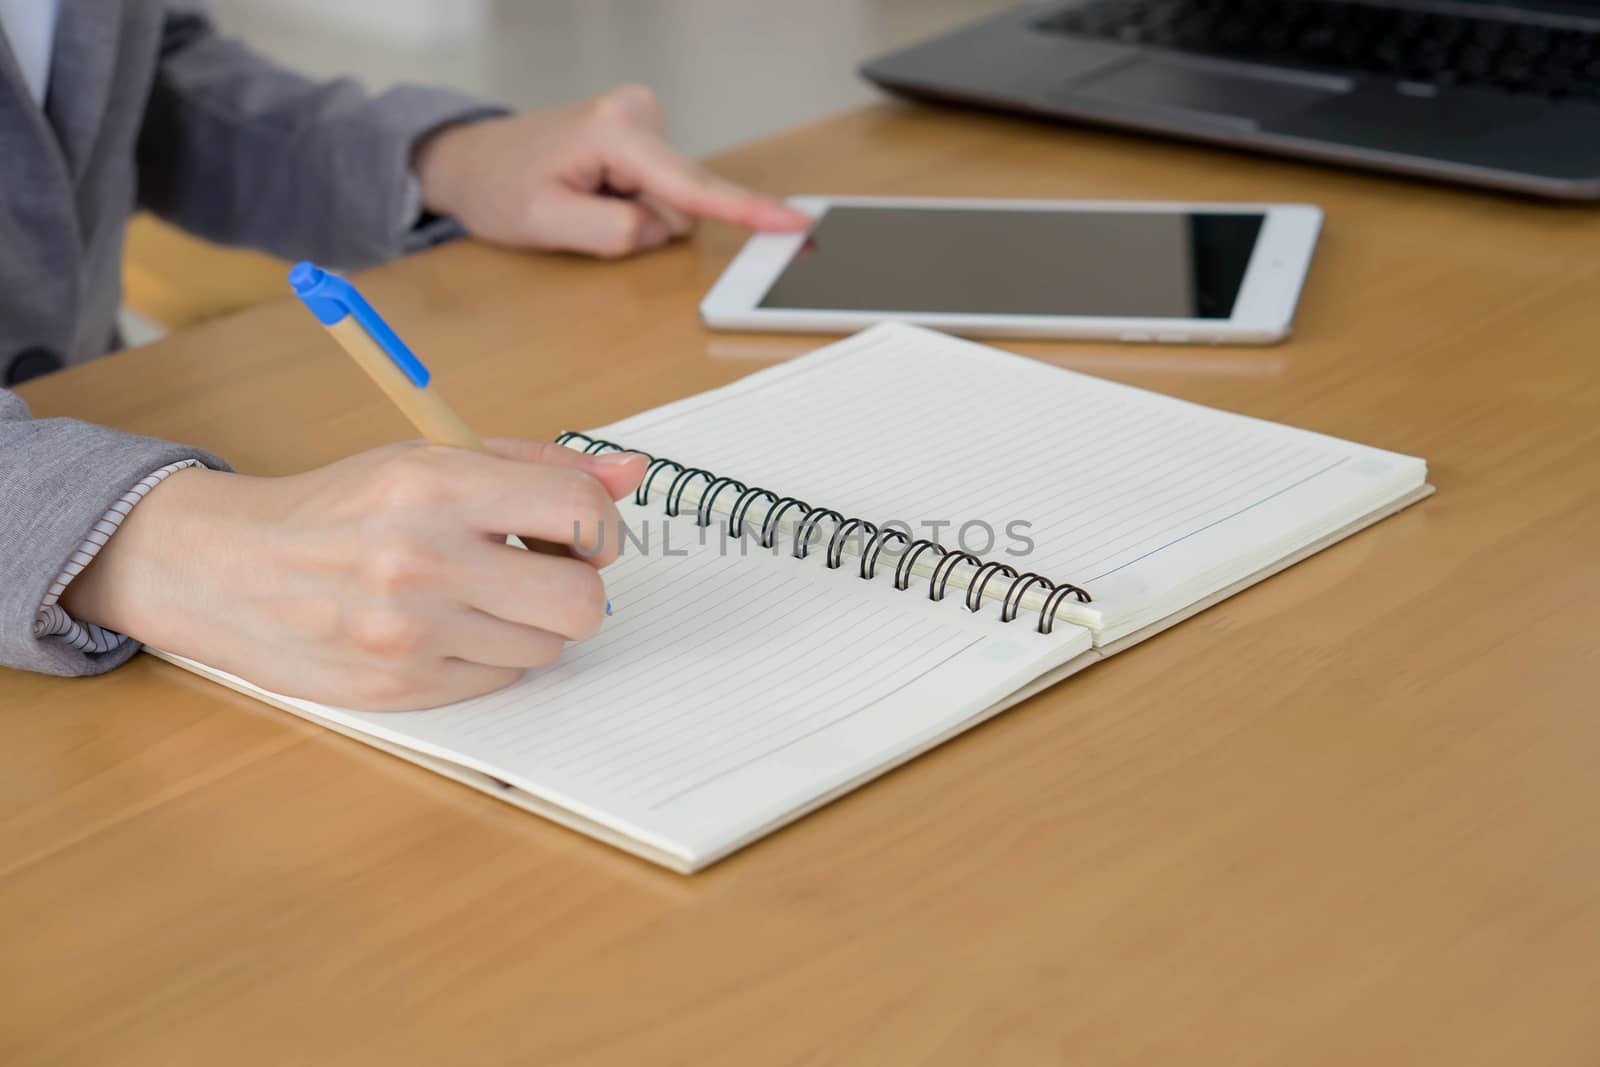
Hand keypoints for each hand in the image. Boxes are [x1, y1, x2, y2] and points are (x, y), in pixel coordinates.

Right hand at [61, 442, 647, 710]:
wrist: (230, 571)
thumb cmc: (343, 508)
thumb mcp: (433, 459)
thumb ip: (539, 467)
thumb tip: (636, 472)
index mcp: (436, 486)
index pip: (578, 510)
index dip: (601, 528)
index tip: (585, 534)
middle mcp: (423, 561)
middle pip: (582, 602)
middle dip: (581, 588)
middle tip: (548, 571)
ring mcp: (412, 634)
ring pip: (549, 647)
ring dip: (534, 623)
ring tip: (482, 594)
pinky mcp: (403, 689)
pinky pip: (503, 678)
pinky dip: (493, 653)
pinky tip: (449, 626)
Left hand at [413, 84, 811, 257]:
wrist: (474, 162)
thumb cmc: (500, 189)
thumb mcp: (546, 226)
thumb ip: (614, 233)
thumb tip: (662, 227)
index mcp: (612, 130)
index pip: (690, 185)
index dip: (745, 211)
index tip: (793, 223)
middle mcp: (634, 112)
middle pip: (681, 197)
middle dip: (643, 221)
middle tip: (582, 212)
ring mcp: (641, 117)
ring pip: (674, 198)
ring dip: (635, 213)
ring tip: (582, 198)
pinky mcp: (643, 132)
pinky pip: (664, 188)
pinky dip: (635, 201)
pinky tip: (595, 190)